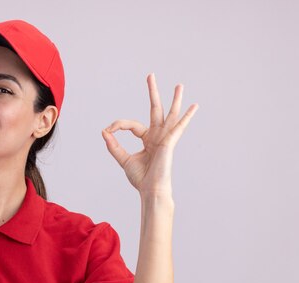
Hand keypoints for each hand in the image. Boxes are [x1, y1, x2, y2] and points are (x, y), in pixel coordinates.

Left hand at [101, 73, 197, 195]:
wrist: (150, 190)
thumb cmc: (141, 178)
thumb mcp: (124, 159)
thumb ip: (114, 146)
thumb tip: (104, 131)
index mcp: (147, 139)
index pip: (132, 125)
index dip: (118, 126)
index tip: (108, 130)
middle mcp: (158, 136)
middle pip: (155, 110)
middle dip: (152, 92)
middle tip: (150, 75)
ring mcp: (165, 138)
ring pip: (170, 114)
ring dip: (174, 99)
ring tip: (179, 85)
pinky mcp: (170, 143)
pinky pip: (178, 127)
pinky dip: (186, 117)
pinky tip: (194, 106)